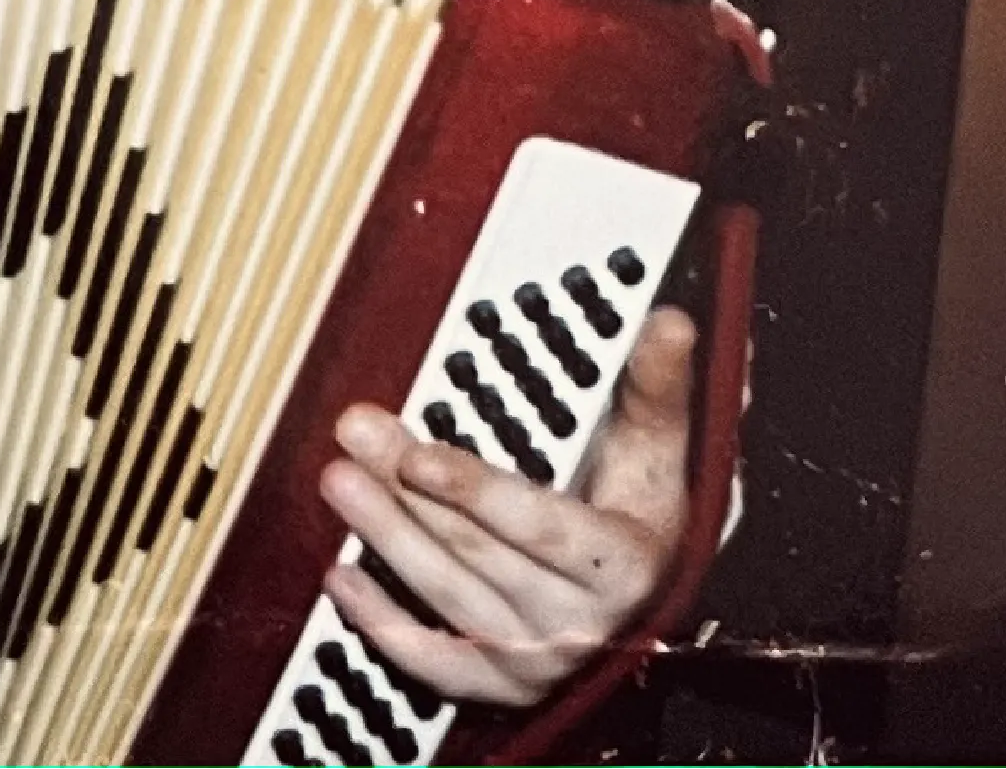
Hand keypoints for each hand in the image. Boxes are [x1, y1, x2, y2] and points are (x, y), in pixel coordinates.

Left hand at [319, 305, 699, 708]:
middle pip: (479, 553)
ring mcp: (538, 657)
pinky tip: (341, 578)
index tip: (418, 457)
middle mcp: (582, 621)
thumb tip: (668, 322)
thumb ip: (654, 391)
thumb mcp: (657, 455)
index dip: (476, 493)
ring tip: (338, 478)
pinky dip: (383, 624)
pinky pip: (433, 662)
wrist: (645, 604)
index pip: (540, 529)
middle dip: (408, 491)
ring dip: (386, 535)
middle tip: (356, 432)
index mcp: (621, 563)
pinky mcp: (499, 684)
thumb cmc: (642, 516)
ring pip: (449, 597)